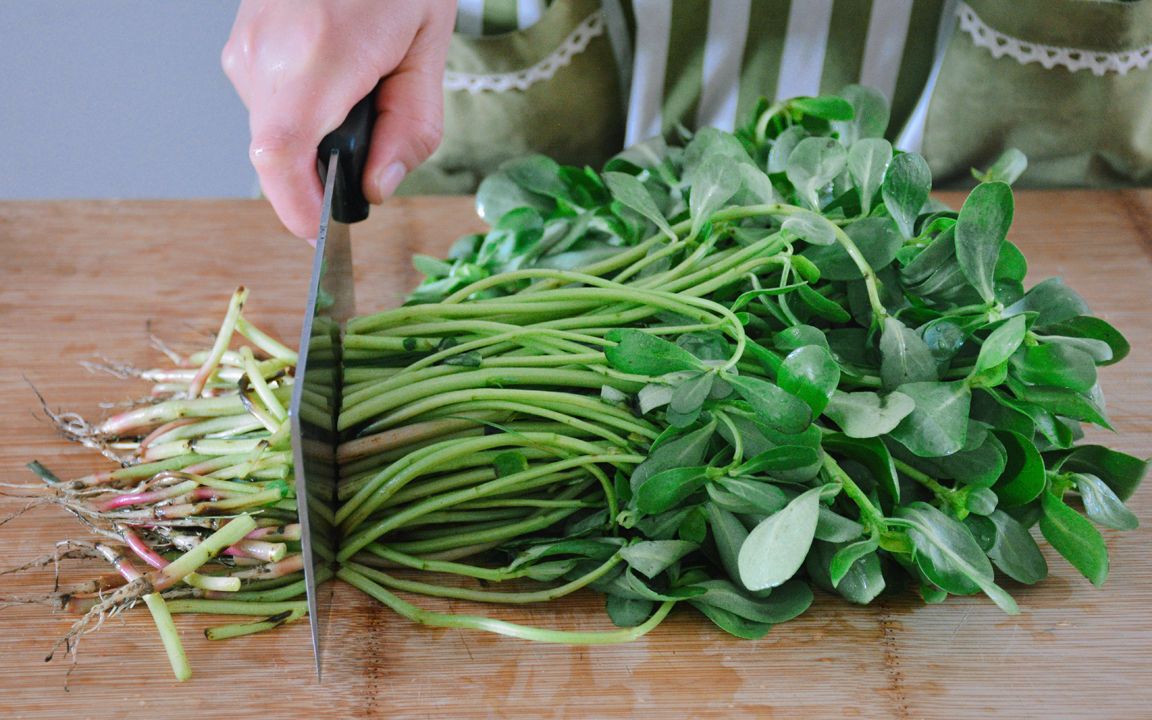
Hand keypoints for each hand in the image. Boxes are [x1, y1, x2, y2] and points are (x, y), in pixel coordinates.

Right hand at [222, 0, 454, 238]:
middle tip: (375, 133)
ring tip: (363, 83)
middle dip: (327, 167)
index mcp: (316, 57)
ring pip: (275, 130)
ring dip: (319, 132)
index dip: (295, 207)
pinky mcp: (241, 43)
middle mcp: (265, 54)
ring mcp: (245, 46)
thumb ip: (410, 128)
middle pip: (282, 154)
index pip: (279, 157)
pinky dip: (306, 107)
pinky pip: (270, 102)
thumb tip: (377, 188)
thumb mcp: (427, 49)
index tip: (320, 230)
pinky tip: (339, 71)